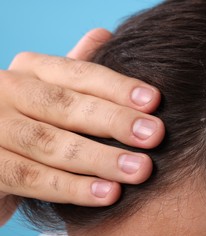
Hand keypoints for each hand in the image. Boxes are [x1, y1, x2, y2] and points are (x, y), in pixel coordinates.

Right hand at [0, 29, 163, 225]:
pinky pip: (33, 179)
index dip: (117, 86)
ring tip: (140, 170)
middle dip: (114, 121)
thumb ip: (75, 70)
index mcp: (30, 70)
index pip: (78, 73)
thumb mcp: (50, 90)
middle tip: (155, 135)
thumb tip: (104, 35)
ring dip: (100, 158)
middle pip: (65, 105)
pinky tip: (108, 194)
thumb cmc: (32, 118)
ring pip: (50, 143)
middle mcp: (7, 92)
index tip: (154, 100)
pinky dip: (73, 188)